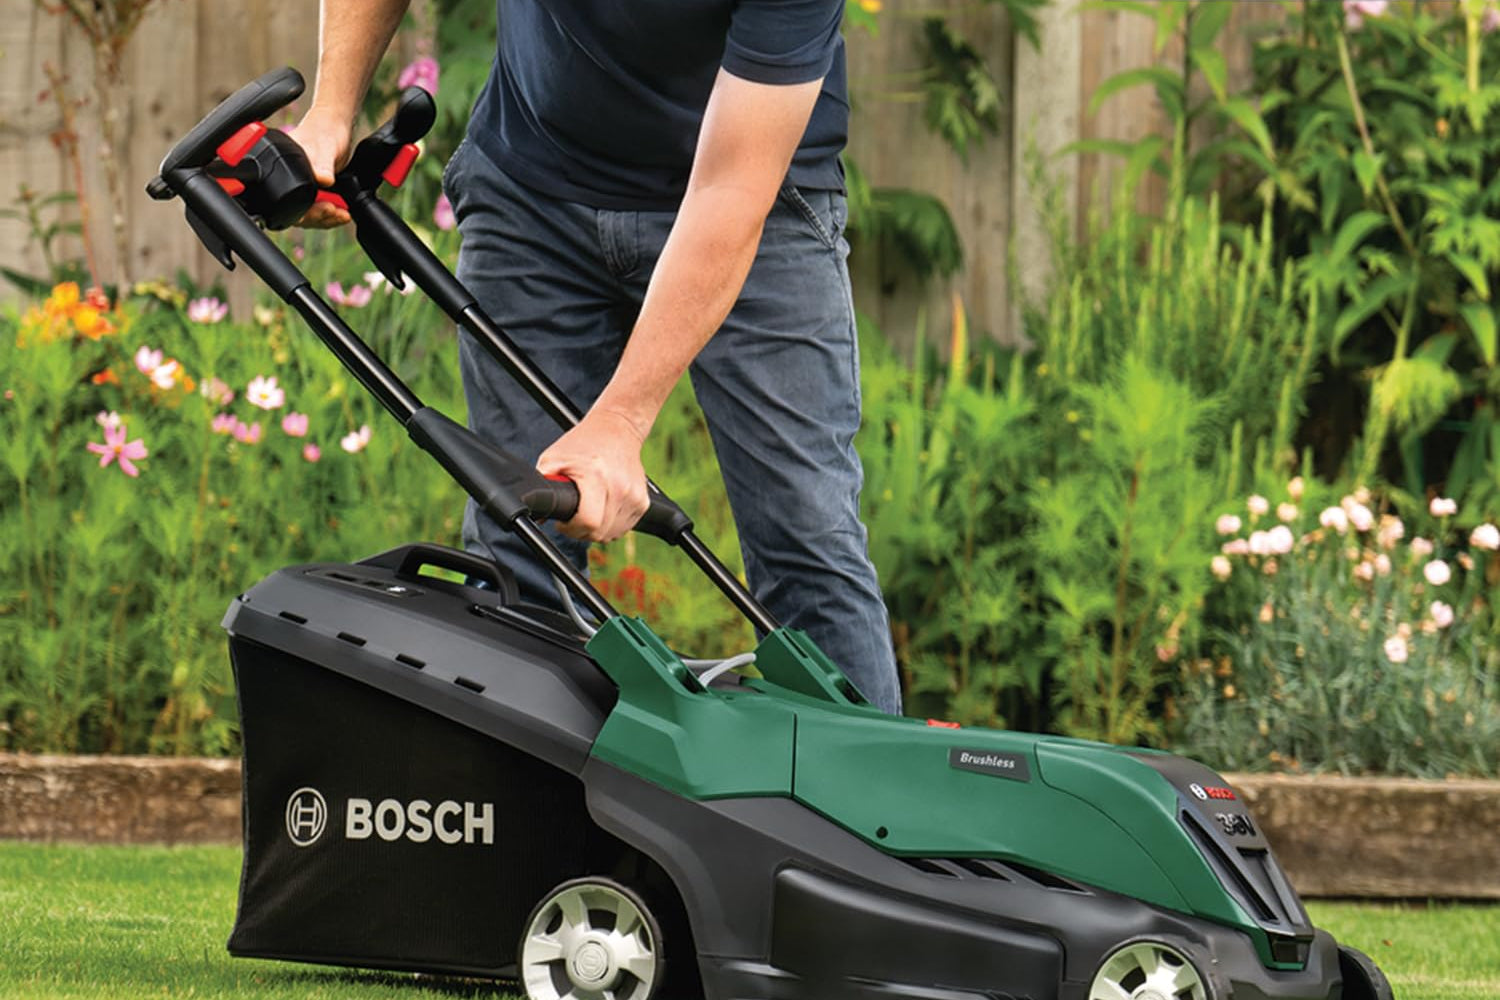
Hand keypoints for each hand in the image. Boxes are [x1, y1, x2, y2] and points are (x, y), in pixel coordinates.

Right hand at [291, 105, 352, 228]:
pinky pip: (318, 207)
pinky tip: (341, 212)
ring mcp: (302, 186)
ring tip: (343, 215)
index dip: (306, 212)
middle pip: (299, 212)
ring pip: (309, 213)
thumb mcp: (325, 147)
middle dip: (320, 218)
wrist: (335, 125)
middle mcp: (291, 180)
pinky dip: (330, 213)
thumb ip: (322, 164)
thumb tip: (322, 179)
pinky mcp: (314, 190)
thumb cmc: (325, 129)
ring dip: (327, 218)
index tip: (326, 209)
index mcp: (284, 171)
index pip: (287, 203)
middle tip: (337, 213)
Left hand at [537, 408, 649, 542]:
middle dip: (581, 530)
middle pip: (599, 533)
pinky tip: (603, 508)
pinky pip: (624, 528)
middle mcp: (619, 488)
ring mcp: (634, 496)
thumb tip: (540, 514)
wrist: (617, 428)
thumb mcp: (553, 458)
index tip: (564, 520)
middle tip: (574, 514)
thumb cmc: (583, 442)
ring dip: (597, 529)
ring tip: (589, 508)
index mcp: (596, 476)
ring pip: (611, 534)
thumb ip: (543, 485)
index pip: (588, 523)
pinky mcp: (643, 502)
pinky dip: (611, 524)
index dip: (571, 528)